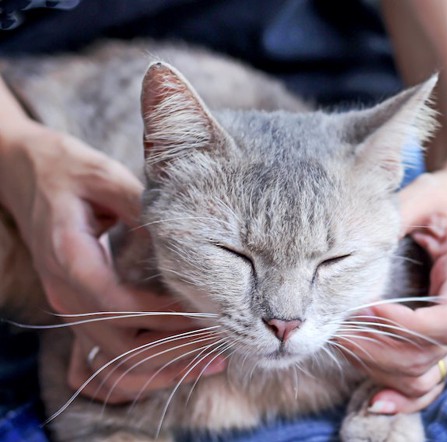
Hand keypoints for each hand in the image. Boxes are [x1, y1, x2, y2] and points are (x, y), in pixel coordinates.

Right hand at [0, 122, 225, 402]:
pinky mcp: (78, 310)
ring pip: (114, 362)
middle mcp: (65, 293)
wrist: (25, 173)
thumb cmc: (69, 170)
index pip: (120, 306)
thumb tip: (182, 239)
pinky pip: (106, 357)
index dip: (166, 317)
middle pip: (120, 349)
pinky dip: (143, 366)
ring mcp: (68, 306)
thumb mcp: (106, 176)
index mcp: (71, 258)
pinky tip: (178, 360)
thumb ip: (141, 206)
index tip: (209, 314)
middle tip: (223, 345)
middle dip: (175, 352)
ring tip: (211, 362)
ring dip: (163, 369)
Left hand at [343, 168, 446, 413]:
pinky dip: (403, 396)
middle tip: (339, 328)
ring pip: (423, 373)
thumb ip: (396, 213)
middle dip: (380, 347)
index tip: (367, 308)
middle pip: (430, 354)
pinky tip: (375, 400)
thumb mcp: (425, 196)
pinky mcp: (445, 341)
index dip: (406, 323)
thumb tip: (354, 230)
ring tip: (344, 347)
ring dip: (381, 367)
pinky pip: (429, 381)